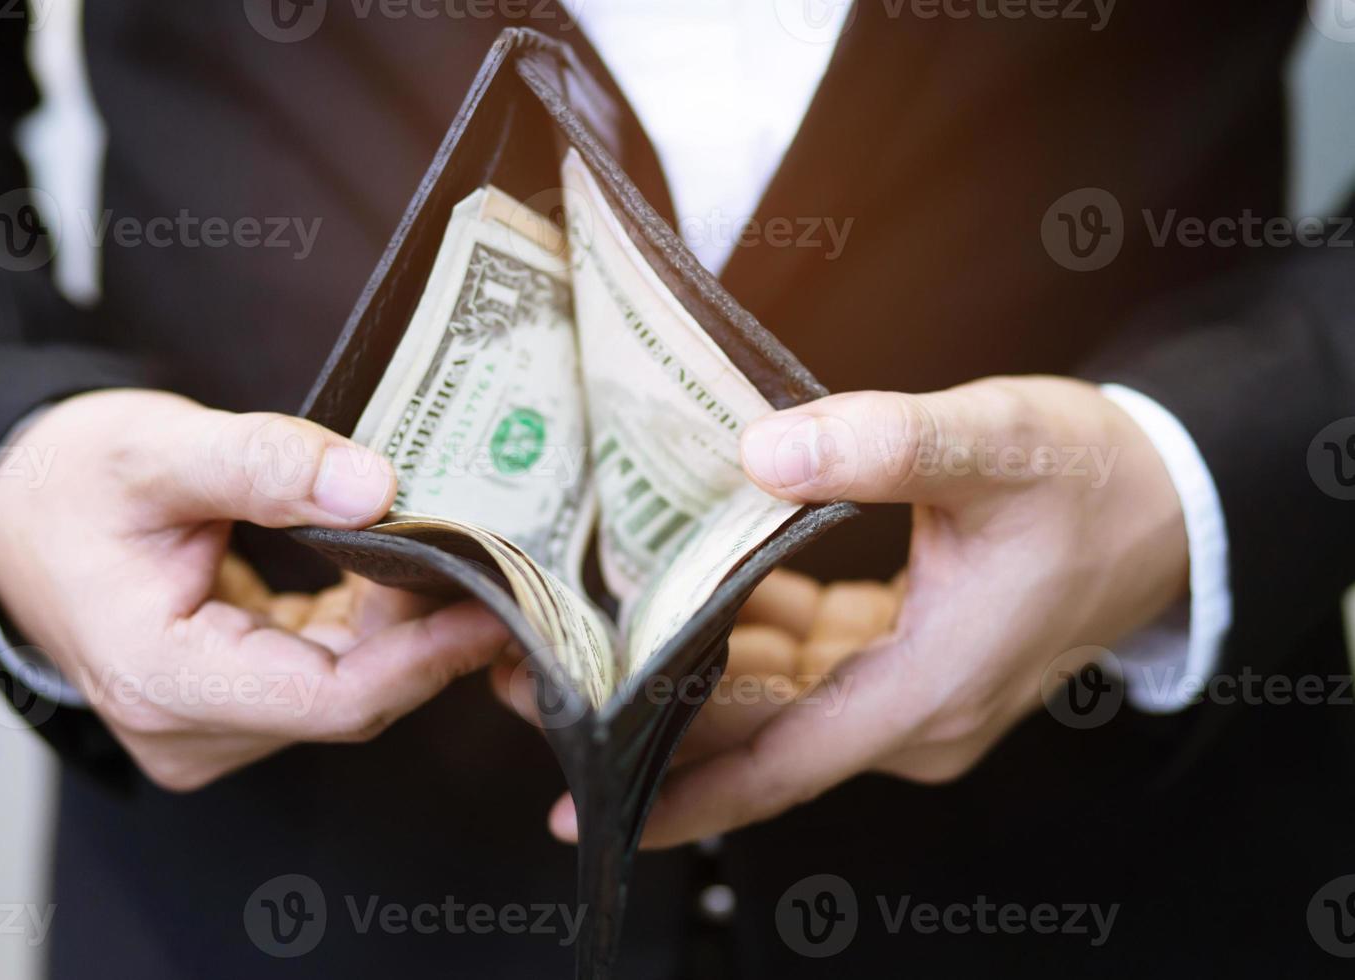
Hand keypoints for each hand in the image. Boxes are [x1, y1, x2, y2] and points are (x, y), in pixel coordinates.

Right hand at [0, 389, 507, 790]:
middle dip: (425, 630)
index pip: (328, 697)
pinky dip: (371, 624)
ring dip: (403, 625)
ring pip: (349, 689)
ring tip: (447, 549)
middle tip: (489, 556)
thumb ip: (263, 463)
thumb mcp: (156, 449)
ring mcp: (212, 723)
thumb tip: (375, 487)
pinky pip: (330, 672)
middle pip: (350, 698)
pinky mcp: (235, 702)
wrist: (18, 509)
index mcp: (160, 679)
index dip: (424, 657)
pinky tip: (397, 568)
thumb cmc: (69, 483)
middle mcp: (189, 724)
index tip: (492, 605)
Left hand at [558, 376, 1188, 845]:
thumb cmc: (1096, 481)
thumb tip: (762, 451)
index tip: (586, 804)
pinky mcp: (907, 658)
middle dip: (658, 710)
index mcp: (928, 693)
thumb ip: (886, 445)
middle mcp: (912, 715)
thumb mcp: (998, 446)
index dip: (681, 792)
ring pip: (777, 696)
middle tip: (551, 671)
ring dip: (697, 665)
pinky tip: (700, 577)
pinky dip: (752, 628)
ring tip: (601, 623)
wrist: (1172, 501)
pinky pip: (808, 662)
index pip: (779, 767)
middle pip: (759, 735)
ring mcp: (909, 691)